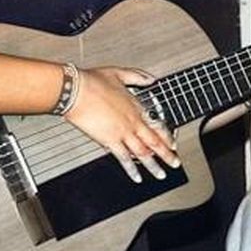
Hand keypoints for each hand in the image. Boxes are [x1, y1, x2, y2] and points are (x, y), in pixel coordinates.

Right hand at [64, 66, 180, 181]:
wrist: (75, 90)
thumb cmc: (92, 81)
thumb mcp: (120, 73)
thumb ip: (138, 77)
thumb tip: (150, 79)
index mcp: (136, 107)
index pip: (157, 125)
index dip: (166, 136)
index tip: (172, 144)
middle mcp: (133, 122)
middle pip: (155, 142)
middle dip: (167, 154)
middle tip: (175, 163)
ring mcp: (122, 133)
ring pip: (143, 153)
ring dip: (154, 165)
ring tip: (161, 174)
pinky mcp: (109, 141)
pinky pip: (124, 159)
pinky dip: (132, 169)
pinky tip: (137, 177)